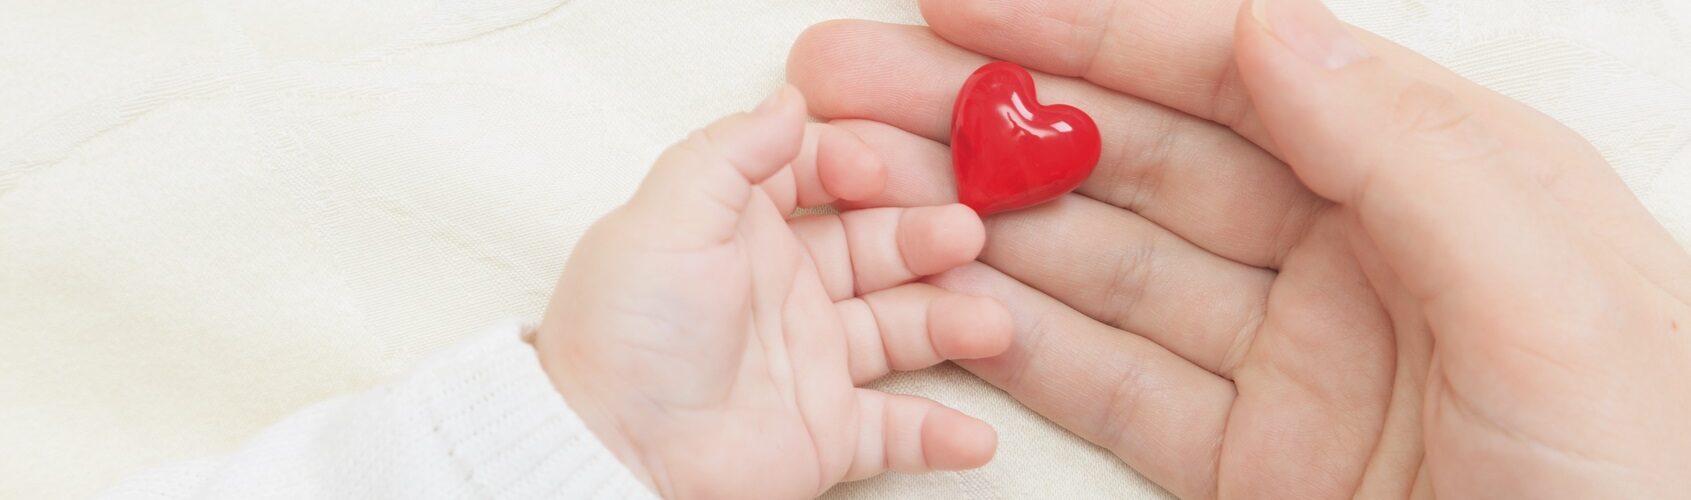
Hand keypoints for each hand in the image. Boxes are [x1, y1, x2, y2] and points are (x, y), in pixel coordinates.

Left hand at [533, 87, 1012, 498]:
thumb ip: (732, 151)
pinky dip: (941, 435)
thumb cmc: (628, 333)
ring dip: (954, 323)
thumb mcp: (669, 215)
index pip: (811, 179)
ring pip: (902, 330)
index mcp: (739, 232)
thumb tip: (788, 102)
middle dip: (927, 238)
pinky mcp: (825, 433)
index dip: (850, 167)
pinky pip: (898, 431)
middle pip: (875, 249)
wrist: (615, 450)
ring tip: (992, 322)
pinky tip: (977, 435)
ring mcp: (810, 362)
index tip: (876, 175)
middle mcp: (782, 292)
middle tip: (966, 234)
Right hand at [788, 0, 1690, 497]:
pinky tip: (943, 296)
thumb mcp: (1561, 307)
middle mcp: (1358, 258)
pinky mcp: (1253, 466)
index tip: (967, 2)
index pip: (1235, 72)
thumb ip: (1411, 156)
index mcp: (1443, 183)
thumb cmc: (1646, 490)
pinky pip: (1114, 387)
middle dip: (995, 112)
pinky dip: (1020, 342)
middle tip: (861, 81)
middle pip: (1141, 159)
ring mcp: (1297, 365)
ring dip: (979, 218)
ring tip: (860, 179)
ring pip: (1104, 267)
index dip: (1091, 28)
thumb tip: (1271, 31)